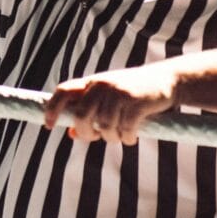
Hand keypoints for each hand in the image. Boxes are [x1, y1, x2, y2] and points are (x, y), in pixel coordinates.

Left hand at [43, 65, 177, 144]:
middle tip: (97, 138)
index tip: (48, 126)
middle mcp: (102, 85)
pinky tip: (131, 137)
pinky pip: (124, 129)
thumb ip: (90, 114)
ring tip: (121, 136)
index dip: (52, 109)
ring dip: (112, 138)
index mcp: (92, 83)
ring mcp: (119, 92)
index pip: (63, 91)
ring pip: (104, 126)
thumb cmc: (134, 93)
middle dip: (86, 133)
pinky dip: (127, 138)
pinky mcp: (136, 101)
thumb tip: (72, 134)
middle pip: (81, 115)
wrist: (167, 79)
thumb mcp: (110, 99)